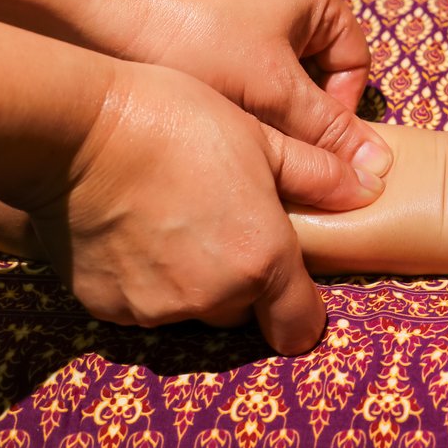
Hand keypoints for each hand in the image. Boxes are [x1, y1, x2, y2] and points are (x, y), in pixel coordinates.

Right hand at [17, 62, 377, 353]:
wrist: (78, 130)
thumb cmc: (179, 122)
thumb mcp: (263, 138)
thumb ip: (320, 175)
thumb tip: (369, 187)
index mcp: (262, 260)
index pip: (299, 326)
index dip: (300, 311)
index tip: (291, 286)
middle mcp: (211, 297)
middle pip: (242, 310)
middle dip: (242, 278)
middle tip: (224, 221)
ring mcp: (154, 307)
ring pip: (190, 307)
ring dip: (191, 279)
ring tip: (176, 216)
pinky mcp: (105, 306)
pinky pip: (141, 304)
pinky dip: (144, 279)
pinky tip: (135, 229)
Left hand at [105, 0, 388, 202]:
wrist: (102, 19)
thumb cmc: (197, 42)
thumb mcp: (275, 91)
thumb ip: (328, 132)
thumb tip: (377, 171)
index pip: (356, 65)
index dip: (342, 110)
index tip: (312, 141)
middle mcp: (286, 4)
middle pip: (319, 80)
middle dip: (300, 118)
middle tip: (277, 148)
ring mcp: (246, 23)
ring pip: (280, 89)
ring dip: (268, 118)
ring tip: (243, 140)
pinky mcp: (212, 43)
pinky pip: (246, 86)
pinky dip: (239, 110)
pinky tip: (218, 130)